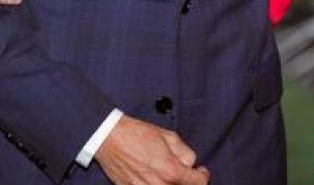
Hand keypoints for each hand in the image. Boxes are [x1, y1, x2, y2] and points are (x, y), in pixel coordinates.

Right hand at [94, 116, 208, 184]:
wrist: (110, 138)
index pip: (198, 183)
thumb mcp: (169, 137)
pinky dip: (155, 184)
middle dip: (186, 181)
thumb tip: (190, 164)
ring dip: (170, 183)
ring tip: (166, 172)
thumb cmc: (137, 134)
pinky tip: (152, 176)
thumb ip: (186, 154)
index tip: (201, 171)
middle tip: (183, 171)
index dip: (203, 176)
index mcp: (171, 171)